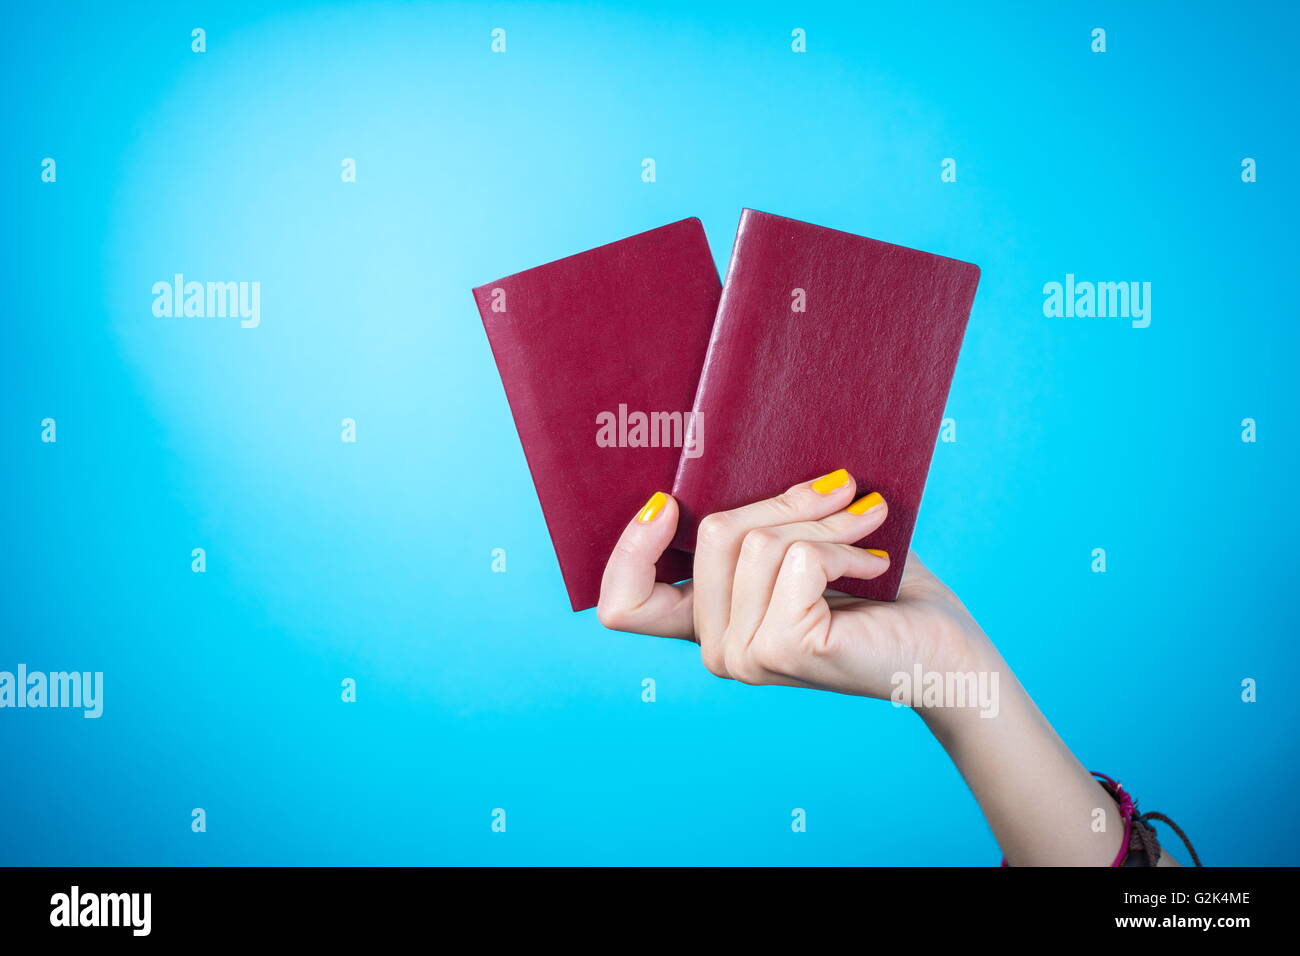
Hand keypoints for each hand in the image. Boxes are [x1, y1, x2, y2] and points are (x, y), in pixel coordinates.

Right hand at [597, 469, 993, 700]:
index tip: (669, 503)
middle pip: (712, 532)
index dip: (631, 546)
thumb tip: (733, 448)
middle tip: (846, 494)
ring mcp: (744, 656)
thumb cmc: (882, 593)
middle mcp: (716, 649)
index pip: (623, 603)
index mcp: (710, 623)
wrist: (946, 653)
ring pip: (754, 540)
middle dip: (787, 501)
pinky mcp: (783, 648)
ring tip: (868, 529)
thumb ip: (759, 517)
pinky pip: (796, 558)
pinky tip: (873, 565)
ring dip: (825, 522)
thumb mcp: (804, 542)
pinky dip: (843, 546)